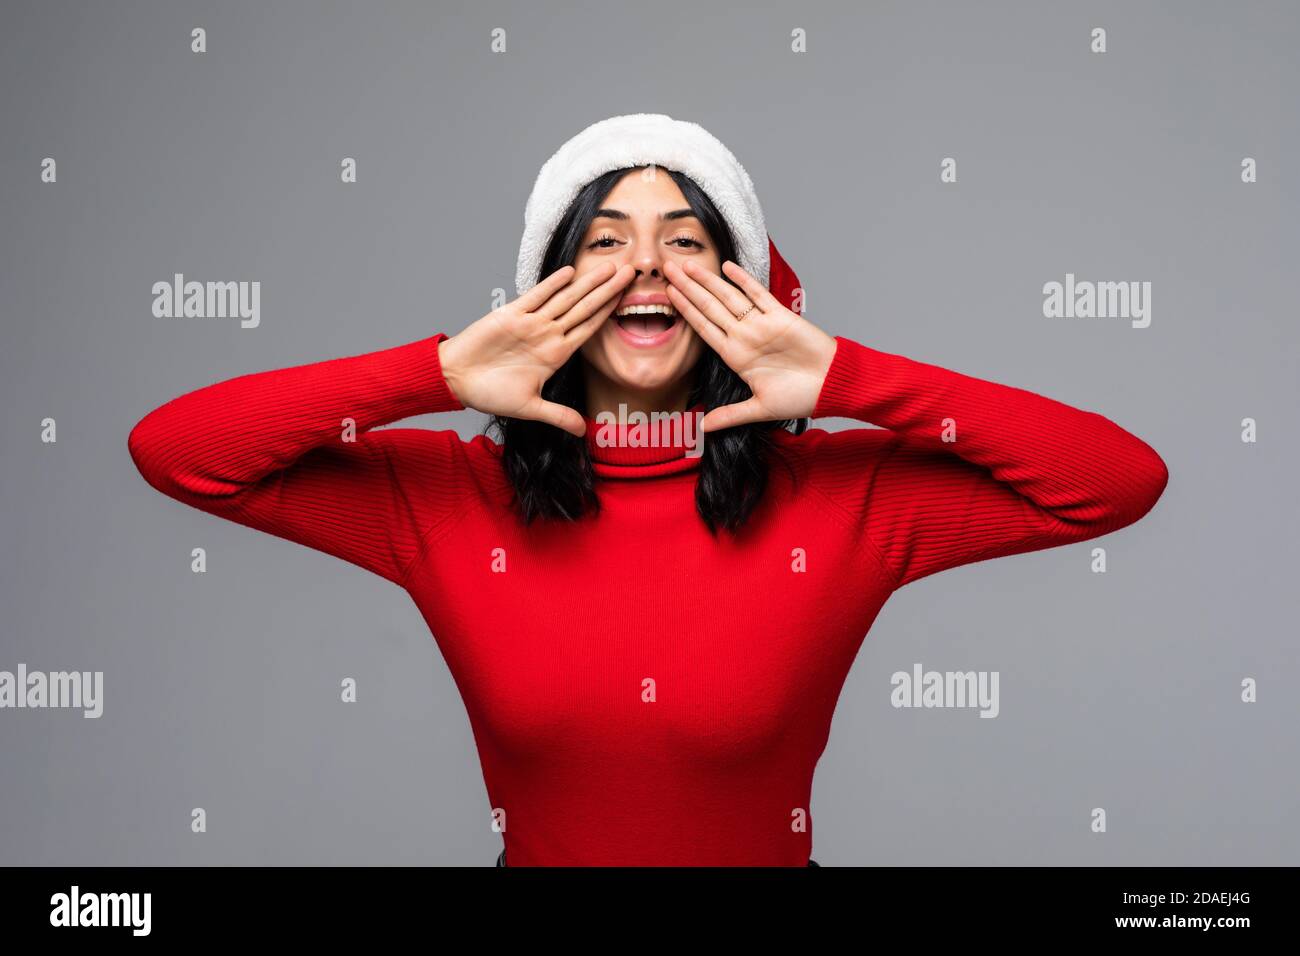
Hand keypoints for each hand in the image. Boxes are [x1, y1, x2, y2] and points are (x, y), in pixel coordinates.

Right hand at [438, 262, 634, 435]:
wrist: (457, 379)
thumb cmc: (490, 393)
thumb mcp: (529, 408)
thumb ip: (558, 416)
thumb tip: (583, 432)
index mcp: (555, 354)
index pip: (589, 329)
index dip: (609, 314)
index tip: (629, 300)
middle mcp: (547, 335)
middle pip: (584, 308)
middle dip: (607, 291)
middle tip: (630, 272)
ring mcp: (531, 323)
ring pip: (565, 298)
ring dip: (587, 283)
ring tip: (608, 266)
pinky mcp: (511, 314)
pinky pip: (536, 296)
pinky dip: (552, 284)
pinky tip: (570, 272)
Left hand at [664, 259, 837, 431]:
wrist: (832, 385)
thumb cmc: (800, 397)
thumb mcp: (760, 408)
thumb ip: (731, 415)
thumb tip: (704, 429)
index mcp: (736, 355)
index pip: (703, 328)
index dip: (685, 311)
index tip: (667, 295)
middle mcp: (744, 336)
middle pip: (709, 307)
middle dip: (687, 288)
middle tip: (667, 268)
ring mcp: (761, 324)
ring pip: (728, 297)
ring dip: (708, 280)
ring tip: (687, 264)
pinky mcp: (781, 316)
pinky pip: (758, 295)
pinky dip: (743, 280)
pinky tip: (727, 267)